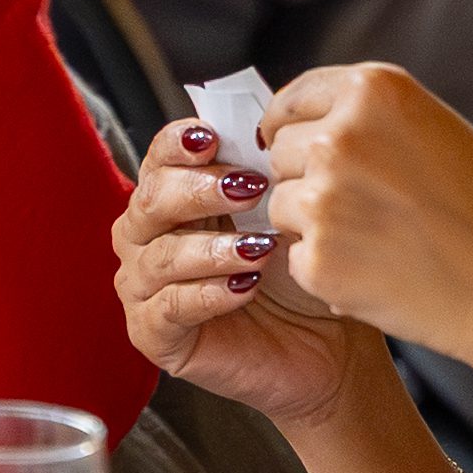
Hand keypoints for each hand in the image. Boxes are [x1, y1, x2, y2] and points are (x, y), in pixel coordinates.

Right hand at [115, 123, 384, 427]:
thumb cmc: (298, 275)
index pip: (158, 158)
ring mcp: (145, 288)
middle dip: (199, 191)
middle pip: (150, 201)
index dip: (178, 144)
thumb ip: (258, 170)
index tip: (212, 138)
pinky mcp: (154, 335)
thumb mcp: (283, 213)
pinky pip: (169, 308)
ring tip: (259, 250)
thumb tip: (258, 126)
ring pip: (159, 257)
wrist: (328, 346)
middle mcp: (148, 240)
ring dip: (212, 249)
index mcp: (172, 200)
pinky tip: (244, 289)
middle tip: (250, 190)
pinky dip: (207, 294)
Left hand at [259, 64, 472, 373]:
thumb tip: (325, 129)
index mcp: (373, 90)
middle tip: (361, 207)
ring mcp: (324, 198)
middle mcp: (340, 135)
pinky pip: (296, 257)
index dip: (292, 126)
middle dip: (306, 177)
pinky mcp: (318, 258)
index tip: (295, 145)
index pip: (293, 99)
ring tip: (377, 242)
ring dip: (313, 223)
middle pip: (282, 152)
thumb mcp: (443, 131)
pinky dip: (326, 269)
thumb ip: (379, 122)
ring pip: (281, 205)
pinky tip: (378, 274)